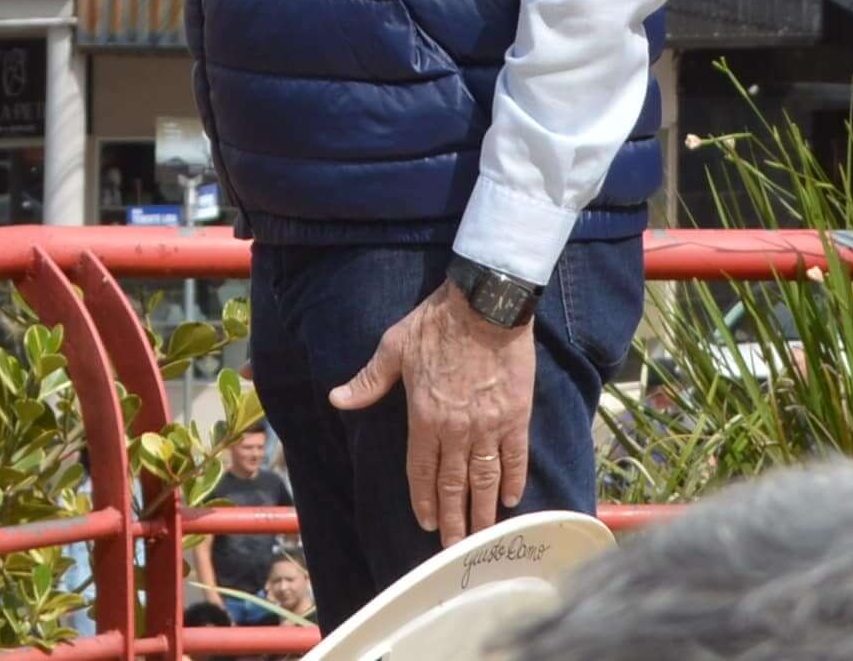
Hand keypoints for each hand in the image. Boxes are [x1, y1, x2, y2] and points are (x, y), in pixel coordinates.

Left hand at [332, 287, 536, 542]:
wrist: (487, 304)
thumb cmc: (438, 323)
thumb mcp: (395, 346)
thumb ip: (369, 379)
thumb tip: (337, 398)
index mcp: (424, 417)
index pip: (421, 470)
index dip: (423, 500)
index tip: (425, 523)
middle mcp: (455, 430)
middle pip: (453, 484)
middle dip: (453, 519)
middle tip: (454, 548)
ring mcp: (488, 425)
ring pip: (484, 478)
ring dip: (482, 511)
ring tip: (482, 537)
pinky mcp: (515, 416)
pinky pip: (515, 456)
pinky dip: (514, 480)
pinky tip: (510, 500)